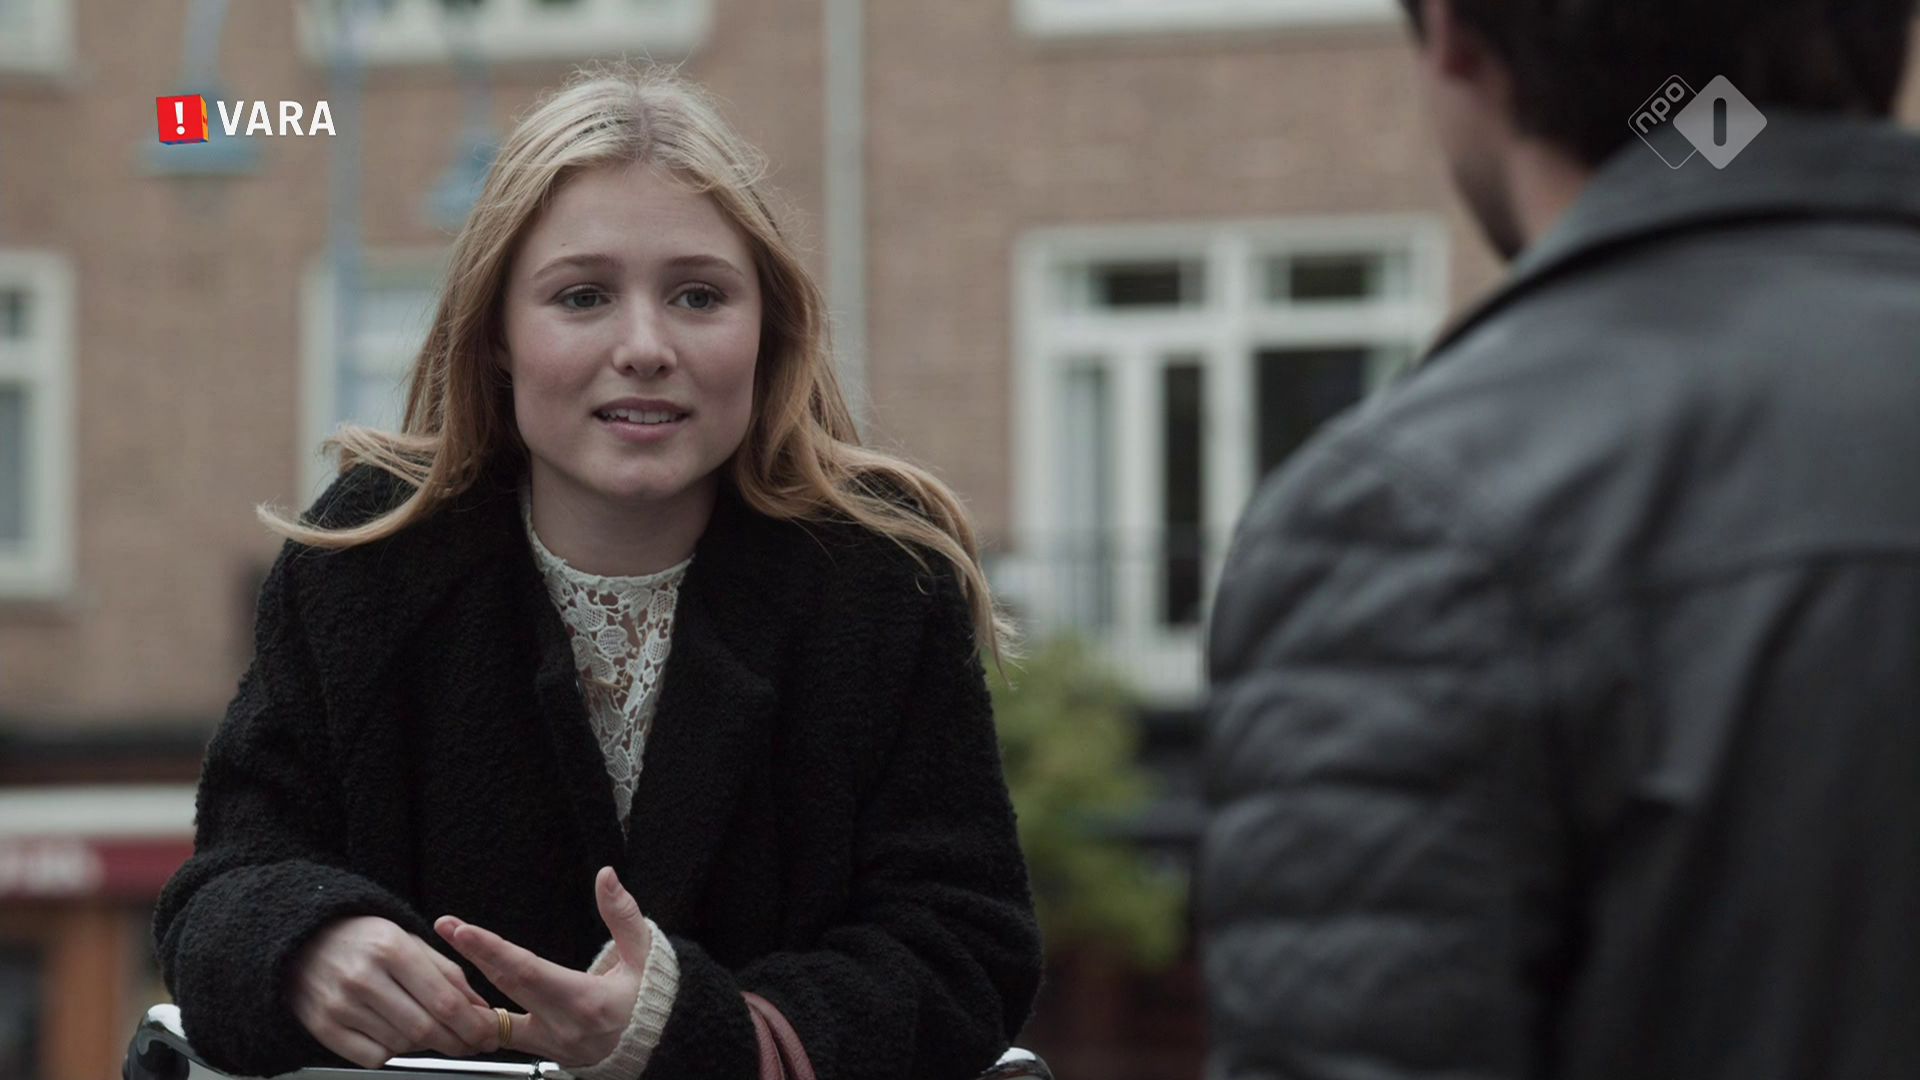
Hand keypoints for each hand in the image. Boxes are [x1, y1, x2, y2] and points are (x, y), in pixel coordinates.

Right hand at [288, 915, 498, 1067]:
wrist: (304, 942)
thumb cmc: (363, 940)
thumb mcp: (408, 940)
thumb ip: (447, 972)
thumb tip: (479, 1007)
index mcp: (390, 949)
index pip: (442, 1000)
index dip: (472, 1024)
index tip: (488, 1034)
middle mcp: (363, 978)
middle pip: (424, 1028)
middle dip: (457, 1042)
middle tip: (473, 1044)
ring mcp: (340, 1005)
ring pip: (401, 1045)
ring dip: (427, 1047)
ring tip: (435, 1034)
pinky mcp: (323, 1028)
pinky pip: (372, 1057)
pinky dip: (393, 1052)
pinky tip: (397, 1036)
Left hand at [437, 867, 652, 1067]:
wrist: (660, 1045)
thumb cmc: (652, 997)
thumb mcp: (645, 953)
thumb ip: (622, 913)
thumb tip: (606, 876)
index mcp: (585, 999)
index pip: (526, 970)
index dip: (491, 949)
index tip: (463, 930)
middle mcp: (561, 1026)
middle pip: (505, 987)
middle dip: (471, 956)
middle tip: (447, 927)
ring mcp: (550, 1045)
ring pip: (495, 1022)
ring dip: (466, 993)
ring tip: (441, 965)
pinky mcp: (544, 1053)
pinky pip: (504, 1037)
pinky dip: (481, 1018)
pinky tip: (462, 999)